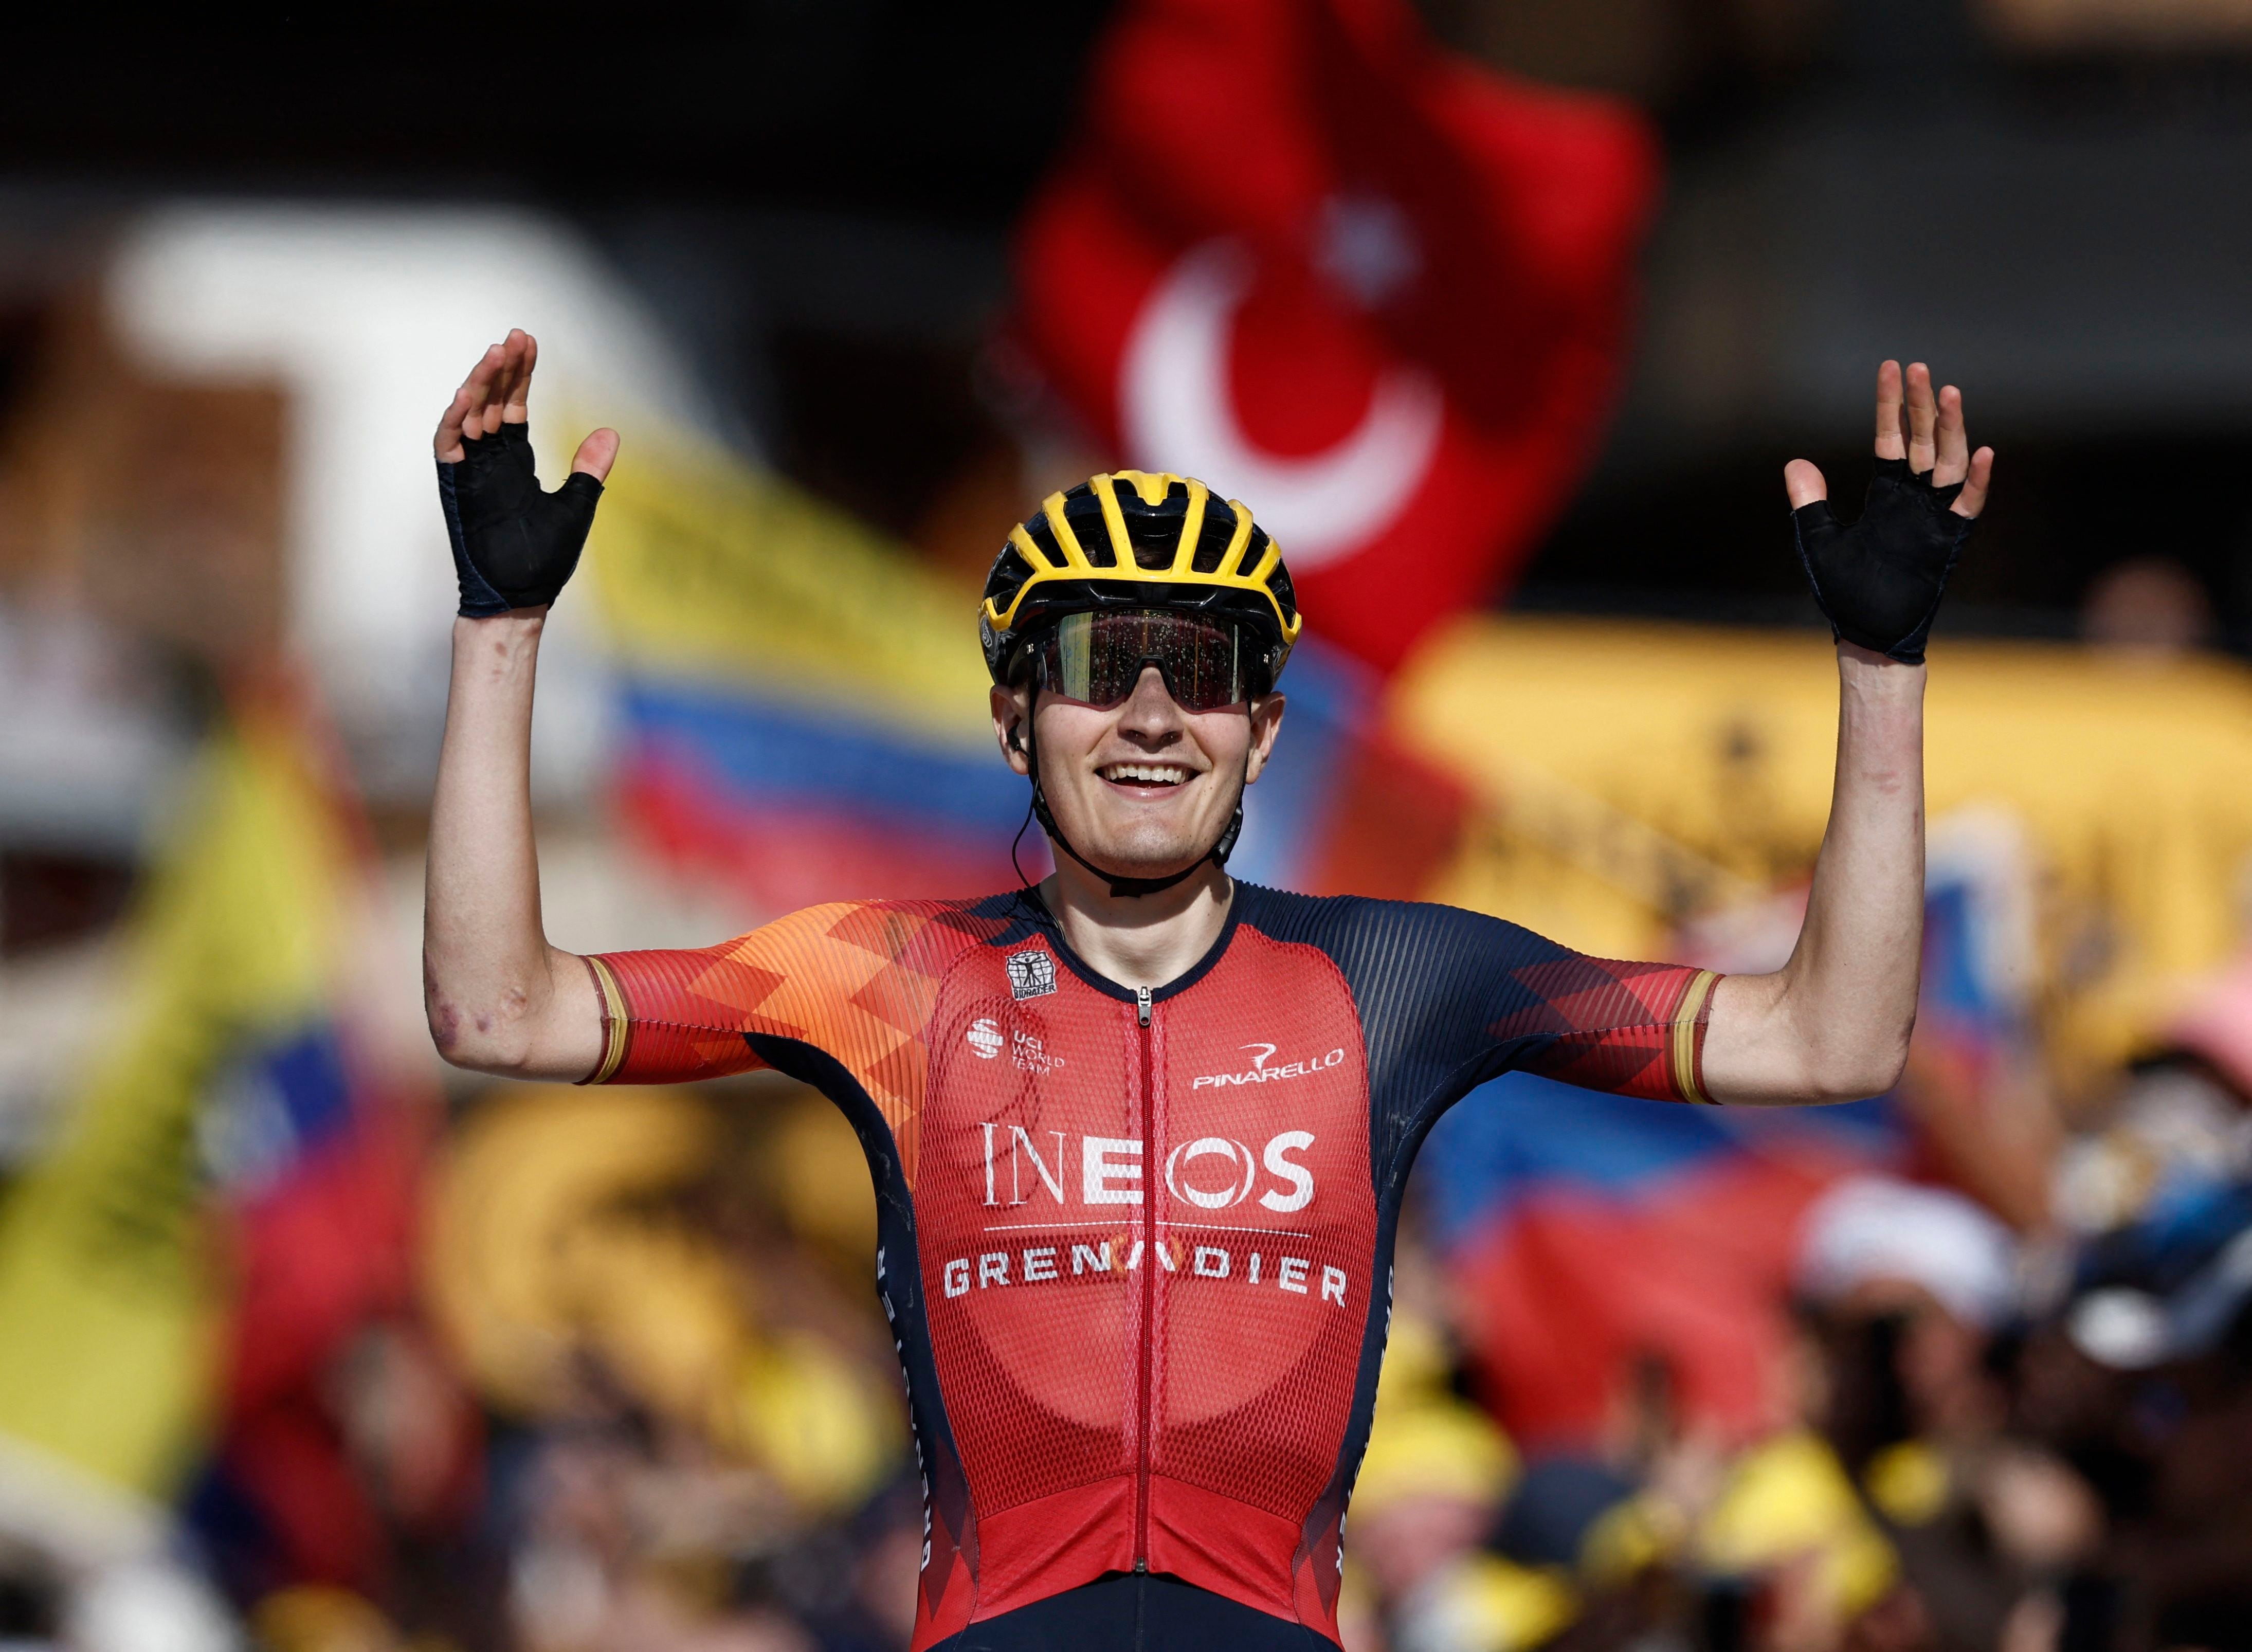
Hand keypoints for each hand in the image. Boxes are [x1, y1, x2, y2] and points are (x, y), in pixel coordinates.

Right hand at [434, 329, 619, 616]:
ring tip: (495, 354)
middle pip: (491, 401)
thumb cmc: (543, 558)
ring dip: (480, 384)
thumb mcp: (576, 505)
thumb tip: (610, 433)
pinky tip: (470, 395)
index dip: (520, 374)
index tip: (529, 343)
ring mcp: (470, 470)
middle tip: (515, 338)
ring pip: (469, 415)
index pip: (514, 405)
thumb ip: (588, 469)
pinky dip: (457, 419)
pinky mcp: (455, 485)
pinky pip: (449, 444)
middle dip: (501, 369)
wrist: (521, 595)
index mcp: (514, 460)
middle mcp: (488, 459)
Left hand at [1783, 361, 1994, 664]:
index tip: (1891, 368)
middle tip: (1920, 368)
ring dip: (1951, 429)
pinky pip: (1969, 507)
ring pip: (1950, 463)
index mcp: (1887, 495)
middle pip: (1924, 441)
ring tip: (1948, 392)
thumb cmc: (1844, 592)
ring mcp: (1934, 518)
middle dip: (1921, 406)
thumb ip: (1809, 501)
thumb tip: (1795, 463)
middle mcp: (1915, 500)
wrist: (1865, 633)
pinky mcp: (1948, 543)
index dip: (1891, 406)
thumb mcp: (1818, 539)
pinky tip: (1983, 452)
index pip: (1892, 438)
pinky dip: (1977, 482)